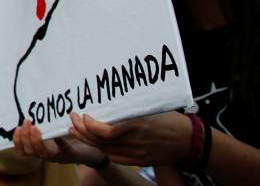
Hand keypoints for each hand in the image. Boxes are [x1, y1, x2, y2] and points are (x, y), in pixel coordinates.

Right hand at [13, 119, 106, 164]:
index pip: (23, 150)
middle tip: (27, 122)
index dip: (17, 141)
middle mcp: (46, 156)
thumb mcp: (53, 134)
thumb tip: (34, 107)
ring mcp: (58, 157)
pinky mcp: (70, 154)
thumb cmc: (67, 139)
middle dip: (26, 138)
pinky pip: (63, 149)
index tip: (17, 128)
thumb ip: (44, 126)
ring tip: (36, 127)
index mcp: (41, 151)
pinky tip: (56, 134)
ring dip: (37, 140)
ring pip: (43, 154)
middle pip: (30, 152)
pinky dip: (59, 142)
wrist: (86, 152)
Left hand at [69, 111, 190, 165]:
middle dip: (82, 131)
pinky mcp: (139, 160)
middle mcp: (135, 141)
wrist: (188, 139)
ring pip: (105, 150)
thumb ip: (130, 107)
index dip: (90, 125)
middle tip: (72, 121)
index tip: (83, 115)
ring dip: (88, 140)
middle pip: (101, 141)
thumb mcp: (149, 107)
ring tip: (76, 131)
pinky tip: (94, 142)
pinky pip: (115, 157)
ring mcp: (137, 153)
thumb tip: (109, 98)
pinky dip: (102, 149)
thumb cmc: (169, 118)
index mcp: (137, 124)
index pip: (106, 131)